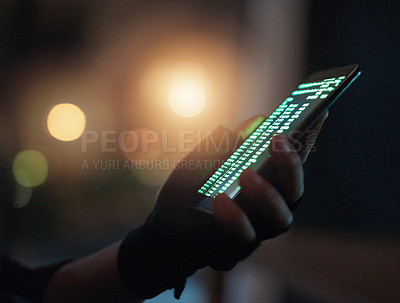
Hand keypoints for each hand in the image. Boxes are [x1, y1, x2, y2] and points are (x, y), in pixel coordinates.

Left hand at [117, 112, 327, 298]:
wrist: (160, 233)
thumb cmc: (184, 194)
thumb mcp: (197, 162)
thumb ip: (222, 145)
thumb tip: (252, 122)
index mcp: (261, 185)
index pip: (290, 163)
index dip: (308, 139)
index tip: (318, 111)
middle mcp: (265, 209)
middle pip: (294, 192)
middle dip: (291, 166)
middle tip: (278, 140)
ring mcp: (254, 232)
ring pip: (280, 220)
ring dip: (267, 193)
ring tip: (246, 173)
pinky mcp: (236, 252)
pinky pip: (245, 239)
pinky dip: (235, 218)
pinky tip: (220, 200)